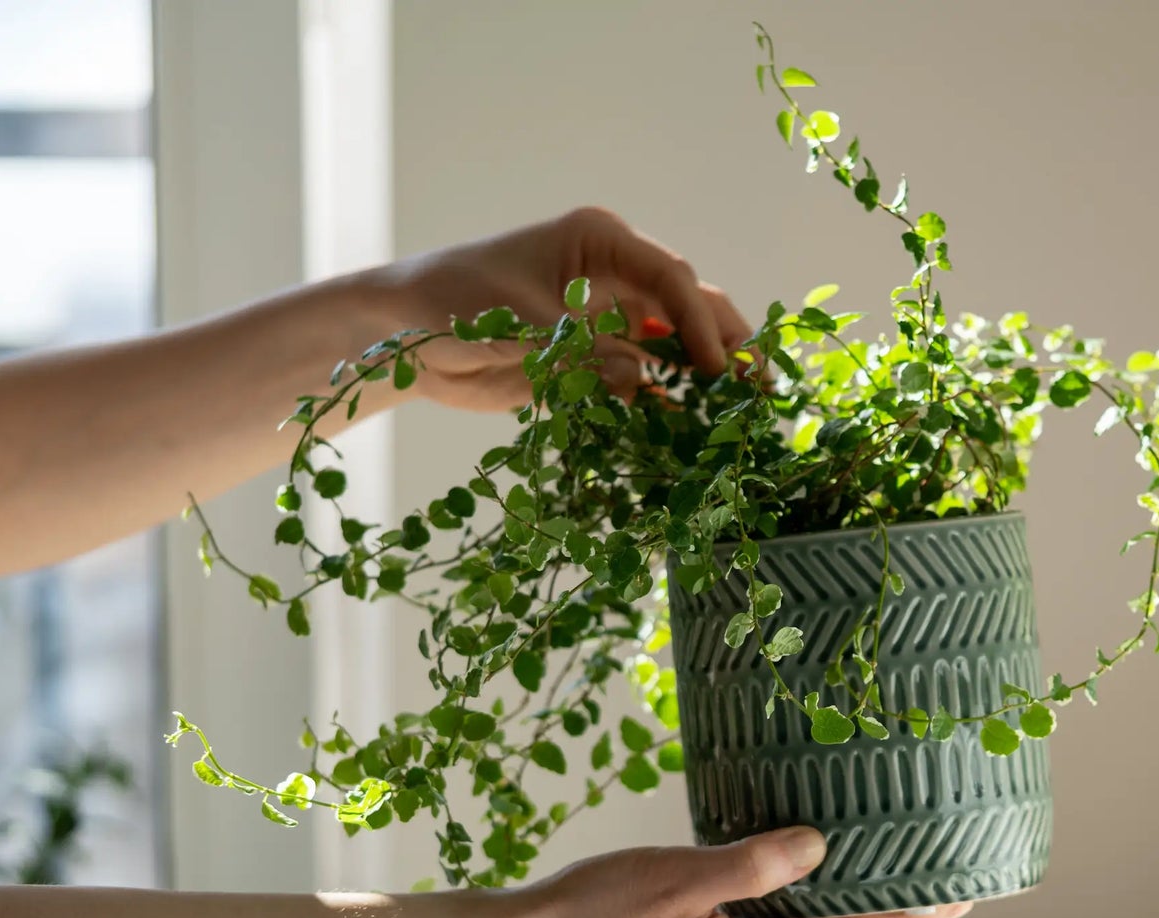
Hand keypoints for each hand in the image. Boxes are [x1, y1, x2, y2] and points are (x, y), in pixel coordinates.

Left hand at [377, 207, 752, 408]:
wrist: (400, 337)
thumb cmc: (449, 304)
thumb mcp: (516, 326)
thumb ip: (581, 354)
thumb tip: (646, 383)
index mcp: (599, 243)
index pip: (669, 277)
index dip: (700, 322)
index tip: (715, 367)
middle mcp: (613, 276)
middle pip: (689, 305)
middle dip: (726, 343)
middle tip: (757, 388)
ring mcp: (607, 319)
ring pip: (675, 345)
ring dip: (705, 378)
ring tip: (741, 415)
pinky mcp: (594, 359)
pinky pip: (643, 380)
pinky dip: (667, 404)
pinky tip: (691, 433)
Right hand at [507, 827, 971, 917]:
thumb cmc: (595, 910)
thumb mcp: (684, 874)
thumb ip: (758, 863)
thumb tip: (821, 848)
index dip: (910, 917)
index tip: (961, 898)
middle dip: (878, 910)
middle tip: (931, 875)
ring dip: (825, 908)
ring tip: (871, 869)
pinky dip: (778, 911)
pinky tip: (785, 880)